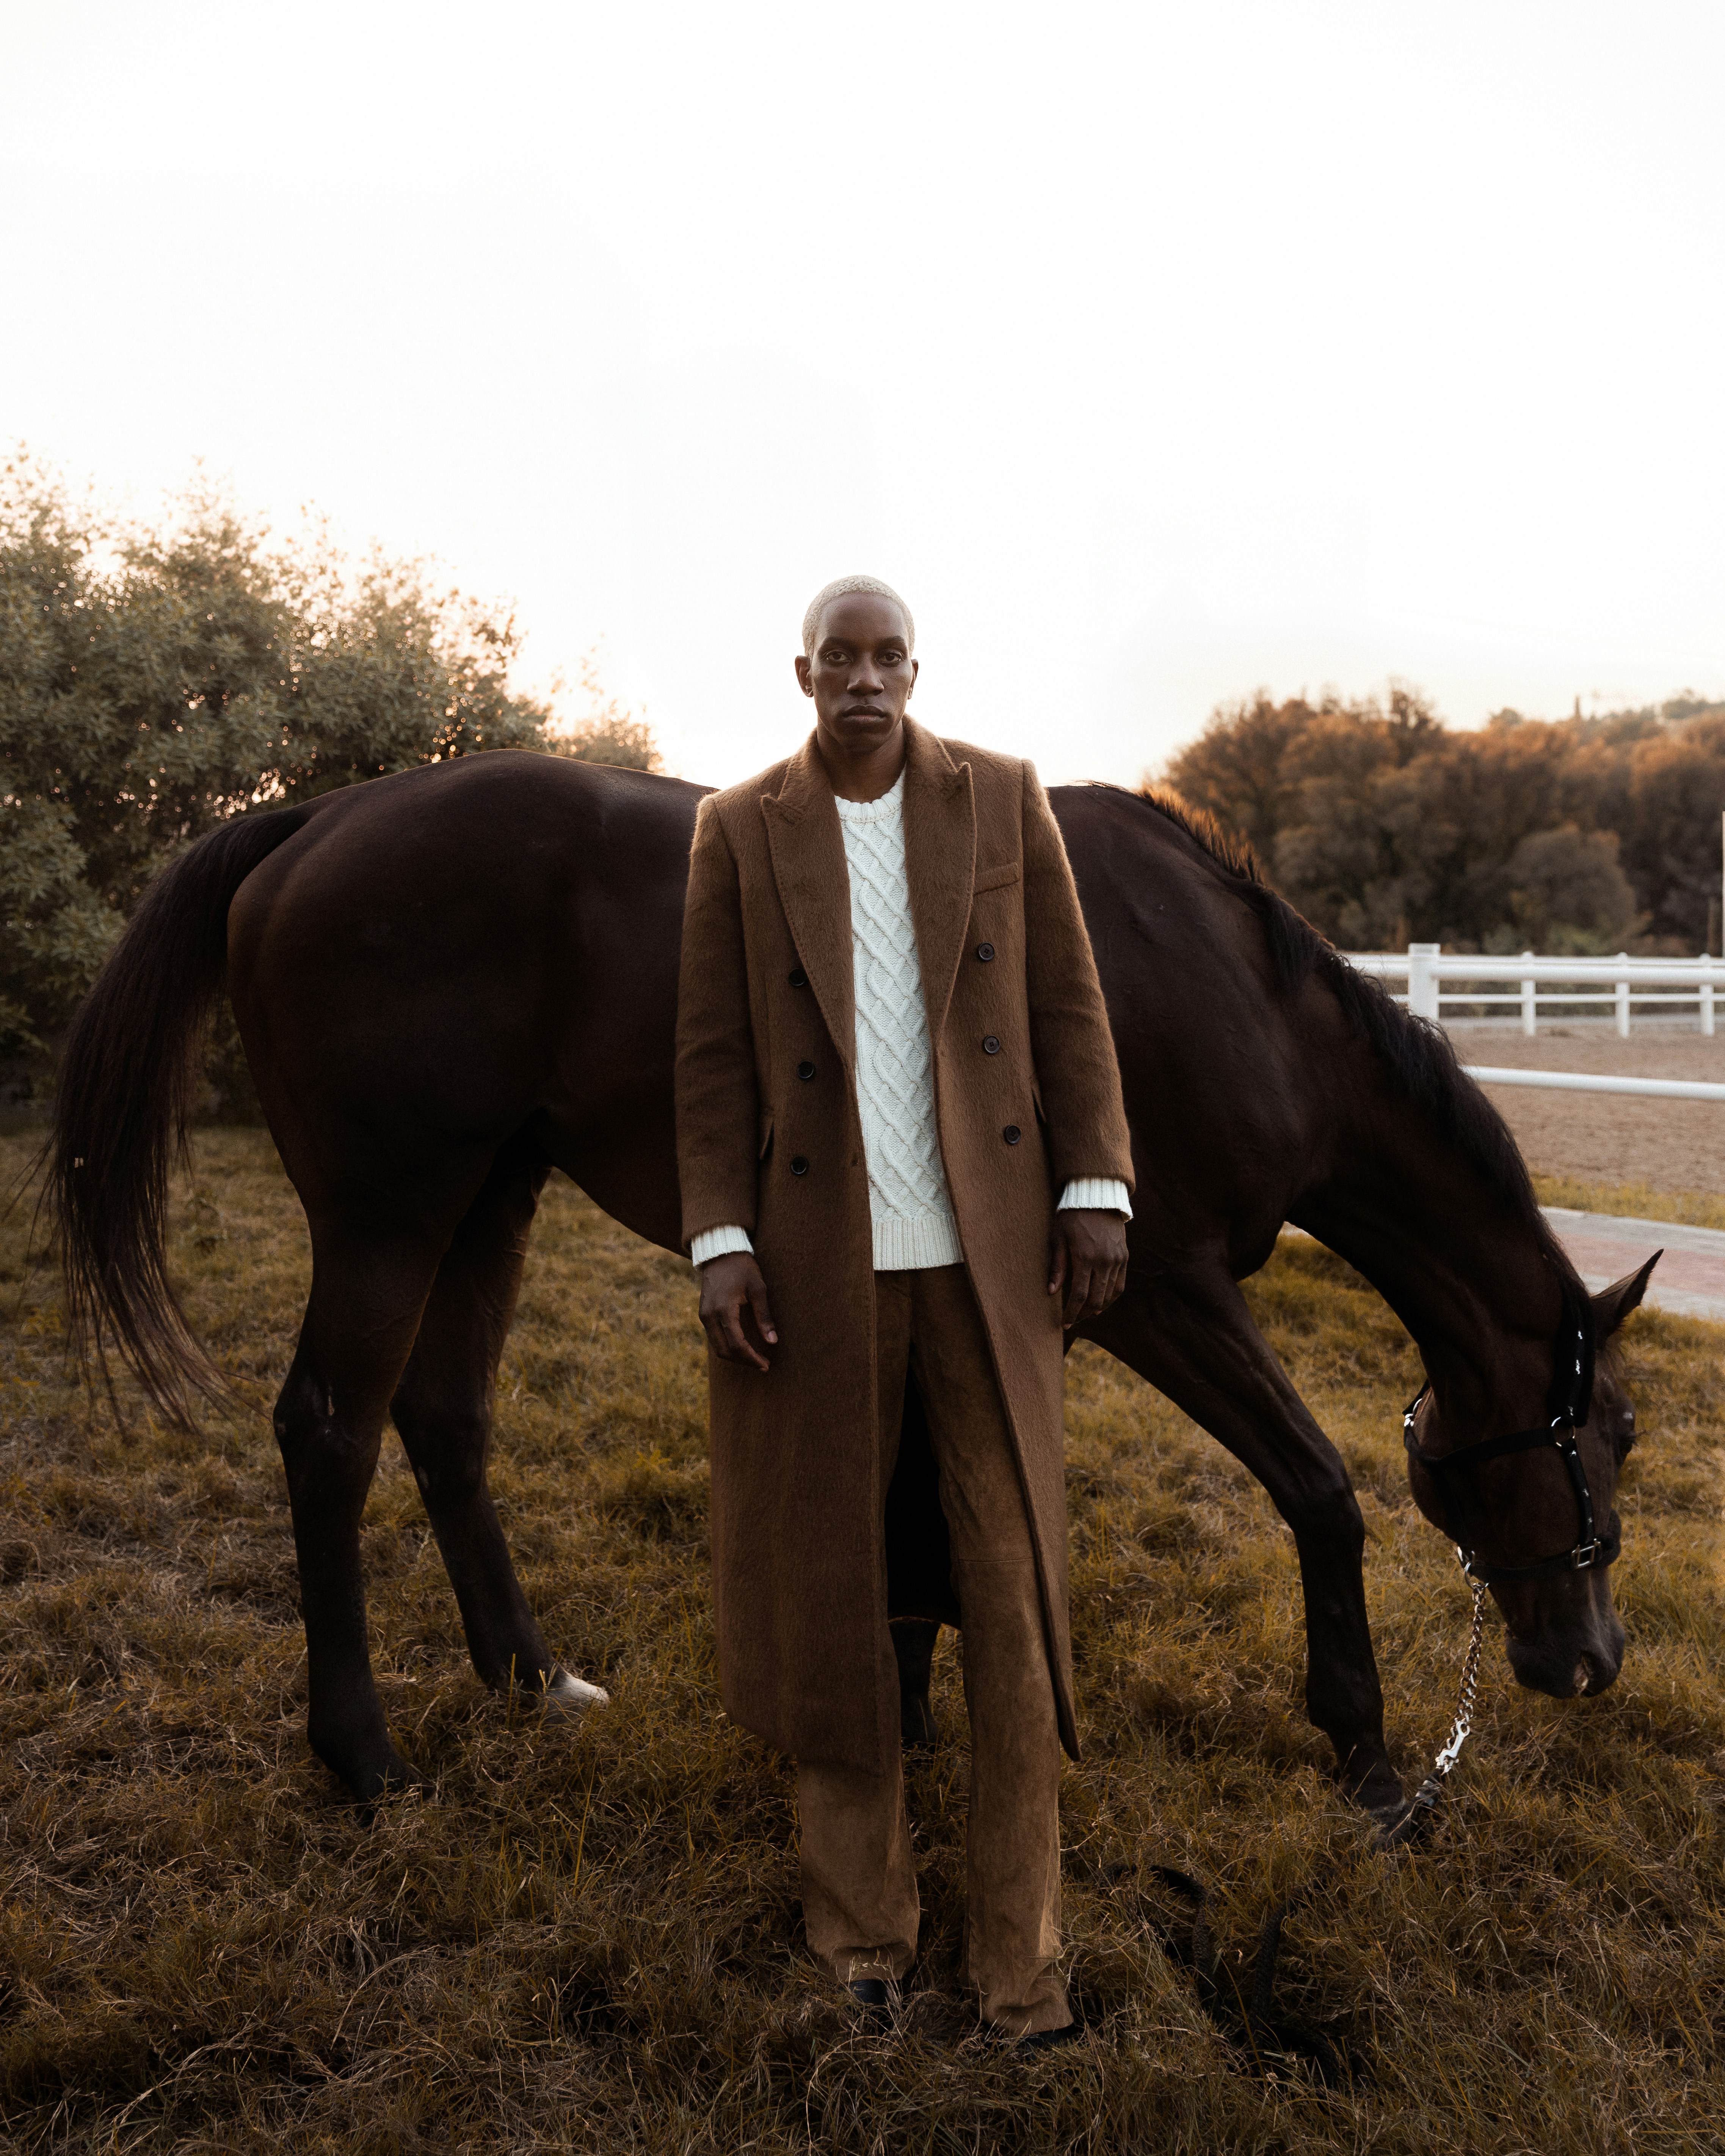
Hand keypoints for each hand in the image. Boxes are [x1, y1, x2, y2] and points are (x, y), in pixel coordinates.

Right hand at [698, 1252, 778, 1370]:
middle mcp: (710, 1316)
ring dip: (735, 1356)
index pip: (737, 1345)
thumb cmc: (743, 1268)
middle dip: (744, 1361)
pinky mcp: (704, 1314)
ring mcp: (704, 1316)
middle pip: (724, 1351)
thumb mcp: (758, 1289)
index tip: (766, 1365)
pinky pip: (714, 1337)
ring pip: (717, 1347)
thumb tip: (773, 1341)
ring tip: (754, 1357)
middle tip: (762, 1364)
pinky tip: (742, 1345)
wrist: (721, 1252)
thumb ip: (764, 1316)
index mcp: (724, 1310)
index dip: (752, 1358)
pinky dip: (727, 1346)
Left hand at [1047, 1209, 1127, 1328]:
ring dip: (1097, 1308)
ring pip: (1109, 1295)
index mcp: (1085, 1257)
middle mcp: (1104, 1261)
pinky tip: (1101, 1303)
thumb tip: (1051, 1292)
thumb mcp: (1058, 1238)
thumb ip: (1056, 1266)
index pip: (1079, 1295)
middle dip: (1083, 1314)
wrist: (1096, 1198)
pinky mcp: (1124, 1257)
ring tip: (1085, 1314)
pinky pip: (1120, 1285)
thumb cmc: (1071, 1217)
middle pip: (1096, 1299)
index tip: (1064, 1323)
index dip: (1072, 1313)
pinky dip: (1111, 1297)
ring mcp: (1117, 1259)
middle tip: (1073, 1321)